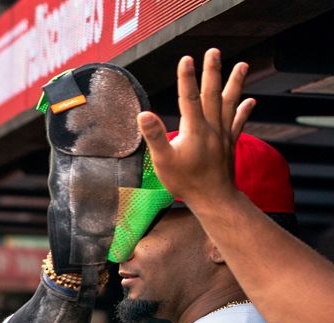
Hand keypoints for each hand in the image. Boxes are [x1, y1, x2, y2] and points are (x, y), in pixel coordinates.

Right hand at [138, 48, 253, 208]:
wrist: (214, 199)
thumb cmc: (185, 182)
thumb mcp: (163, 161)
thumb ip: (154, 136)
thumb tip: (143, 114)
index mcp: (194, 129)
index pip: (188, 98)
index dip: (186, 77)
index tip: (186, 59)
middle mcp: (212, 127)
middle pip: (211, 94)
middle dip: (212, 72)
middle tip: (214, 52)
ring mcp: (223, 134)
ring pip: (230, 103)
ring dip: (235, 83)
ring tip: (243, 65)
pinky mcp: (229, 143)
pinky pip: (238, 122)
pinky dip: (244, 110)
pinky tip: (250, 100)